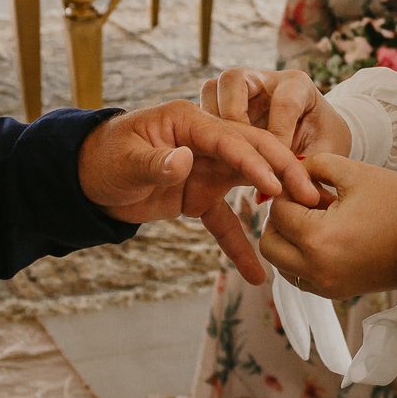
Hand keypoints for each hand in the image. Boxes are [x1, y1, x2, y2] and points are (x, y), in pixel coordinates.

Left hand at [79, 100, 320, 285]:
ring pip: (249, 183)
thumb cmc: (102, 158)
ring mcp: (204, 169)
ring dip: (277, 199)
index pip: (230, 139)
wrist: (84, 180)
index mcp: (188, 122)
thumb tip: (184, 161)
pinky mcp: (198, 196)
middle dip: (284, 172)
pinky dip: (239, 245)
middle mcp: (204, 141)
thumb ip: (155, 162)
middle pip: (252, 153)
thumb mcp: (125, 160)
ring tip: (306, 219)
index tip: (278, 186)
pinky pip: (223, 221)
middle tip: (312, 196)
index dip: (255, 162)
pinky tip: (257, 275)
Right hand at [199, 67, 350, 156]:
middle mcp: (265, 80)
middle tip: (242, 152)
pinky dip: (206, 131)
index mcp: (297, 85)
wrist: (314, 134)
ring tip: (226, 154)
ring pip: (212, 89)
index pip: (284, 103)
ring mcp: (241, 89)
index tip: (278, 170)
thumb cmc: (322, 142)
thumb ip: (309, 168)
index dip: (280, 137)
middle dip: (234, 117)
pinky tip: (217, 158)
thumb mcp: (325, 153)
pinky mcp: (225, 104)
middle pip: (234, 80)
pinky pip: (203, 107)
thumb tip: (287, 194)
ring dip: (213, 121)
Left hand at [260, 153, 396, 297]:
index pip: (278, 212)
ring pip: (281, 264)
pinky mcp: (337, 294)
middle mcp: (317, 270)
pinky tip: (325, 238)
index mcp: (319, 239)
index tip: (310, 185)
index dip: (289, 192)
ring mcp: (326, 287)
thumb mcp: (353, 172)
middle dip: (279, 220)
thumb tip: (292, 171)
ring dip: (288, 241)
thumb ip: (315, 165)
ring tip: (317, 221)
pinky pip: (300, 277)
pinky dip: (301, 259)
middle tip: (304, 204)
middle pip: (269, 244)